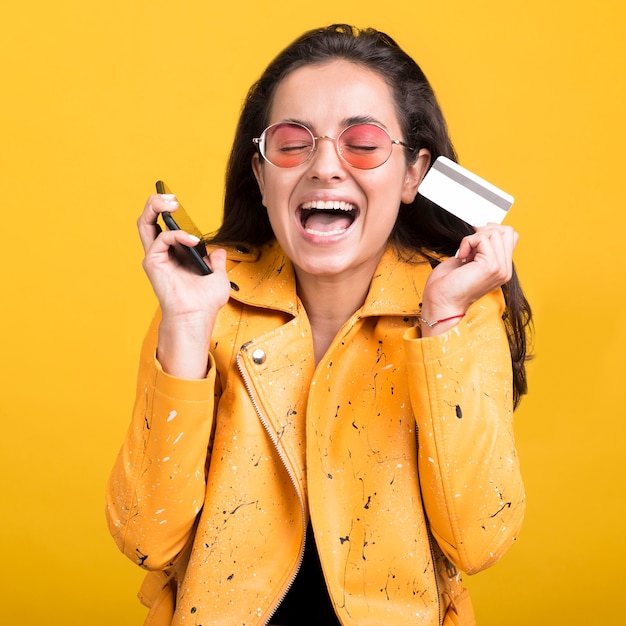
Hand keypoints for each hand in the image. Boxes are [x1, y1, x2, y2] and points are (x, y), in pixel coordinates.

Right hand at [137, 193, 231, 376]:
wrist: (197, 317)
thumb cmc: (205, 303)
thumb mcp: (218, 278)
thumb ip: (216, 262)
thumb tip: (219, 252)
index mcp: (174, 255)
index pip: (164, 226)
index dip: (169, 211)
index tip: (180, 203)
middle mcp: (161, 254)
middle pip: (148, 219)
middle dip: (156, 202)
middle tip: (171, 197)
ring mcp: (155, 257)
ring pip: (145, 223)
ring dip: (155, 207)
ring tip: (172, 202)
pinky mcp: (153, 263)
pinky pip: (162, 238)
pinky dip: (177, 234)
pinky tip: (192, 240)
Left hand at [420, 224, 518, 334]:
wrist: (441, 304)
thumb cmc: (447, 288)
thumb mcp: (467, 261)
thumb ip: (479, 248)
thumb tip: (482, 231)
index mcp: (500, 269)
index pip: (510, 237)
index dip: (492, 231)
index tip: (474, 237)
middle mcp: (504, 270)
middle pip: (507, 231)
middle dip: (485, 231)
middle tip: (468, 244)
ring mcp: (500, 269)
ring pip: (495, 233)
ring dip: (474, 238)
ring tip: (464, 254)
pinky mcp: (491, 266)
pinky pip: (482, 239)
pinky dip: (467, 242)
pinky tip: (461, 257)